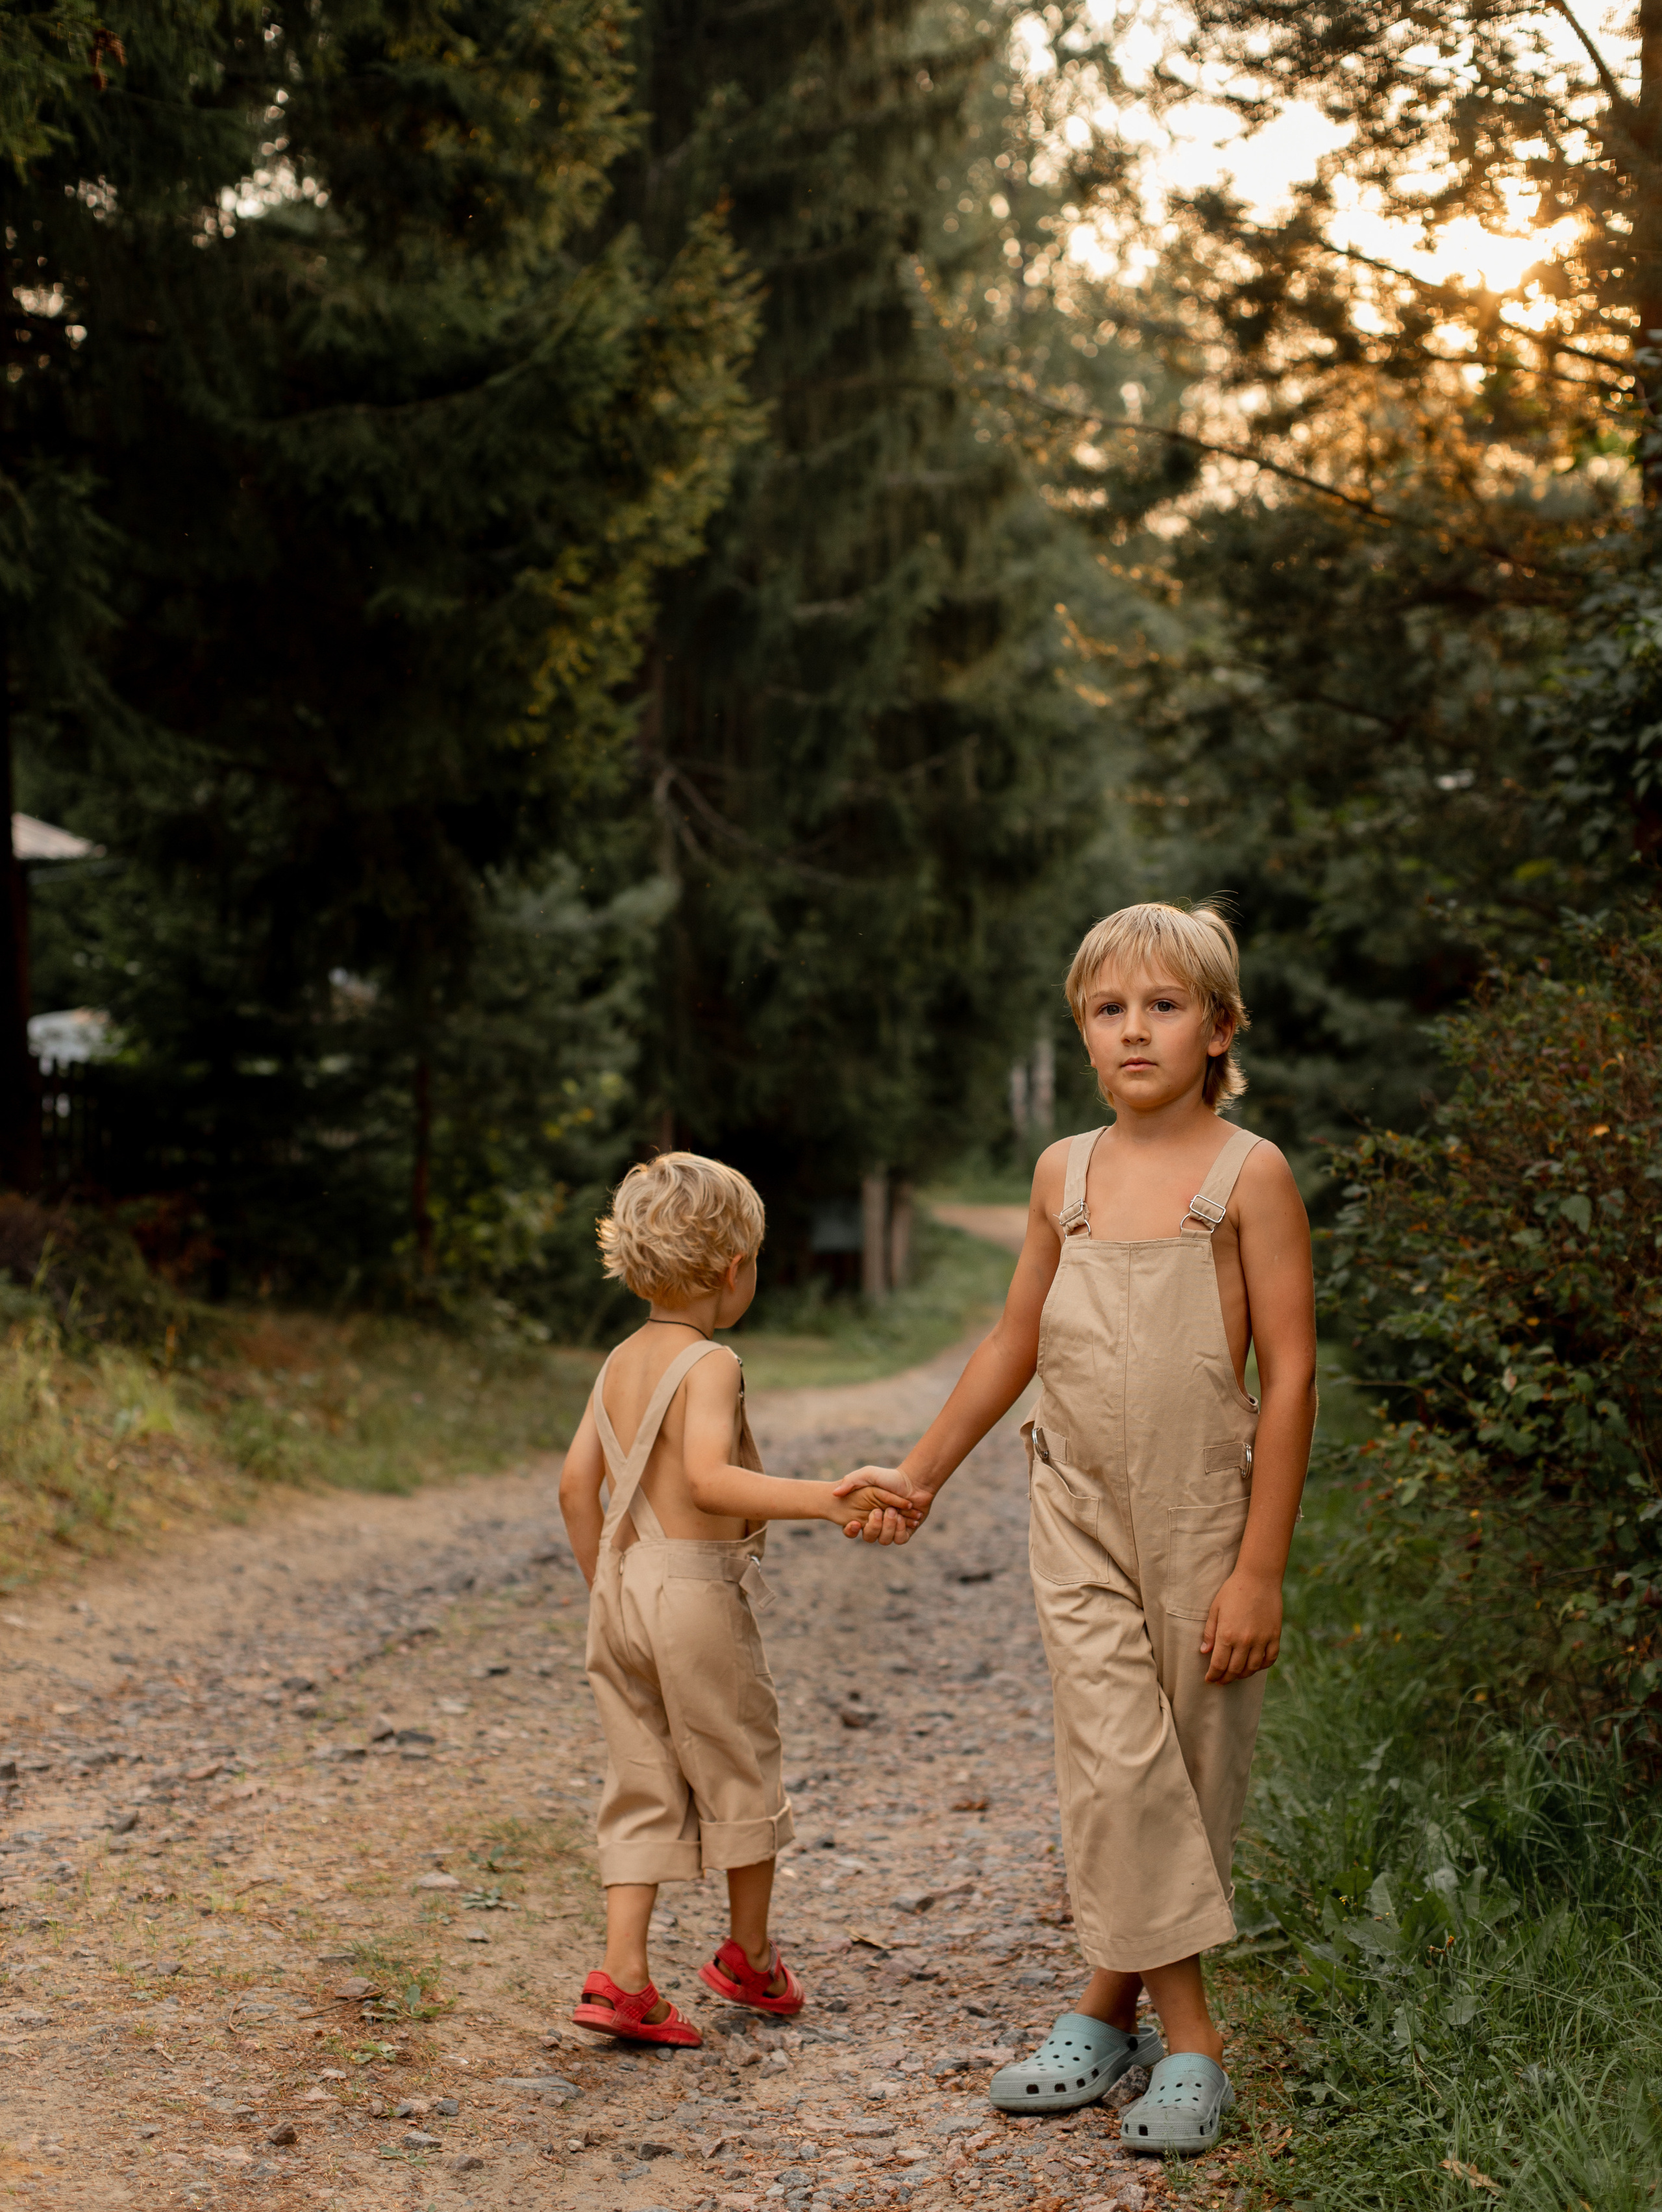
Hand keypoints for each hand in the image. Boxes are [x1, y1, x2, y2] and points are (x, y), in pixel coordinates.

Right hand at [831, 1467, 930, 1544]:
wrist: (914, 1481)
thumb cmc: (889, 1477)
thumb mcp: (867, 1474)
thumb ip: (850, 1481)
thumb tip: (834, 1494)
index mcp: (865, 1514)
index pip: (851, 1530)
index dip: (851, 1531)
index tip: (855, 1523)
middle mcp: (877, 1523)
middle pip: (869, 1537)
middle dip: (874, 1526)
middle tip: (879, 1511)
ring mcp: (891, 1528)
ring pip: (884, 1540)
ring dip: (888, 1527)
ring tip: (895, 1512)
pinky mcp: (905, 1531)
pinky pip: (899, 1539)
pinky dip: (900, 1530)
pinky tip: (903, 1518)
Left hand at [1200, 1567, 1282, 1682]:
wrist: (1258, 1578)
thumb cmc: (1233, 1591)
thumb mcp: (1215, 1609)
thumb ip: (1209, 1632)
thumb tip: (1204, 1651)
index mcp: (1227, 1634)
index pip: (1219, 1665)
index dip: (1213, 1675)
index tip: (1210, 1679)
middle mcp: (1245, 1641)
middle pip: (1235, 1670)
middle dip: (1226, 1678)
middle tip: (1221, 1681)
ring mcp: (1262, 1639)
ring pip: (1253, 1668)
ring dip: (1243, 1674)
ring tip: (1236, 1674)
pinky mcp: (1275, 1636)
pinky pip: (1270, 1659)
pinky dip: (1263, 1666)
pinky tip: (1255, 1665)